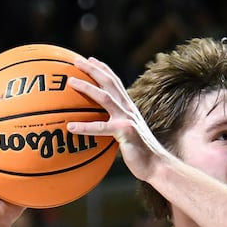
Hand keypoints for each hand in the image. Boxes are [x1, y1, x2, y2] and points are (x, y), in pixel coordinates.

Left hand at [67, 57, 172, 183]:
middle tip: (76, 60)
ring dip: (87, 87)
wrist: (156, 166)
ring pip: (105, 98)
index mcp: (129, 108)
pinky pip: (101, 128)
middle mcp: (129, 110)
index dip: (104, 70)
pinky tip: (70, 127)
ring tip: (70, 81)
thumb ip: (116, 126)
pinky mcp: (125, 132)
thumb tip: (100, 127)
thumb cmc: (140, 154)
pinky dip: (85, 127)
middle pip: (110, 83)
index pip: (116, 83)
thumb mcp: (128, 135)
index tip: (90, 60)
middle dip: (93, 69)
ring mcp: (127, 120)